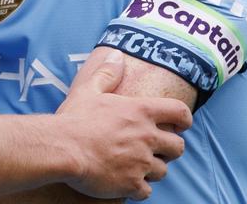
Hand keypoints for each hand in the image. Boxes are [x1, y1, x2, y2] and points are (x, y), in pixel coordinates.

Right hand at [56, 48, 191, 199]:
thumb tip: (116, 55)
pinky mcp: (131, 184)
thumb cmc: (74, 119)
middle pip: (178, 147)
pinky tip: (126, 183)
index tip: (180, 125)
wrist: (62, 149)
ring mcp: (141, 163)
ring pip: (162, 171)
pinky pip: (147, 191)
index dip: (185, 119)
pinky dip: (139, 188)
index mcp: (140, 112)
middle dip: (170, 149)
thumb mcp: (88, 90)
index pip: (179, 112)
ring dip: (152, 170)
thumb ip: (106, 74)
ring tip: (136, 166)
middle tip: (156, 150)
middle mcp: (146, 137)